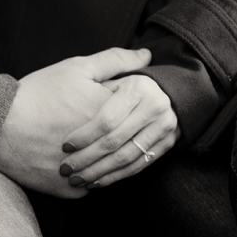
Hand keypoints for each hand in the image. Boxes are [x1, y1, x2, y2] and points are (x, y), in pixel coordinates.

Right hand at [0, 48, 151, 198]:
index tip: (101, 104)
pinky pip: (90, 187)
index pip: (135, 114)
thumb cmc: (38, 94)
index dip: (121, 107)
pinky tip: (77, 162)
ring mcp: (87, 173)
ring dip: (107, 160)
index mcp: (109, 116)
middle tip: (93, 125)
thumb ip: (115, 60)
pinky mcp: (71, 191)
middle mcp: (102, 149)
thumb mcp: (77, 68)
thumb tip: (148, 56)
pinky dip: (87, 176)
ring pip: (110, 171)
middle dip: (119, 135)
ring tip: (92, 147)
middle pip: (125, 144)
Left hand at [57, 74, 176, 190]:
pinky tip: (96, 181)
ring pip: (125, 157)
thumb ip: (112, 62)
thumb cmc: (129, 82)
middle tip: (66, 168)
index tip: (65, 146)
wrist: (170, 95)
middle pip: (115, 141)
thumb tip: (125, 55)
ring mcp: (164, 128)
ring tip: (77, 179)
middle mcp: (156, 108)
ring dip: (99, 172)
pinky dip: (115, 176)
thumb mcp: (117, 70)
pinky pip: (137, 166)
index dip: (85, 135)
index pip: (107, 119)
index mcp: (140, 88)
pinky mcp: (166, 145)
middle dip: (87, 158)